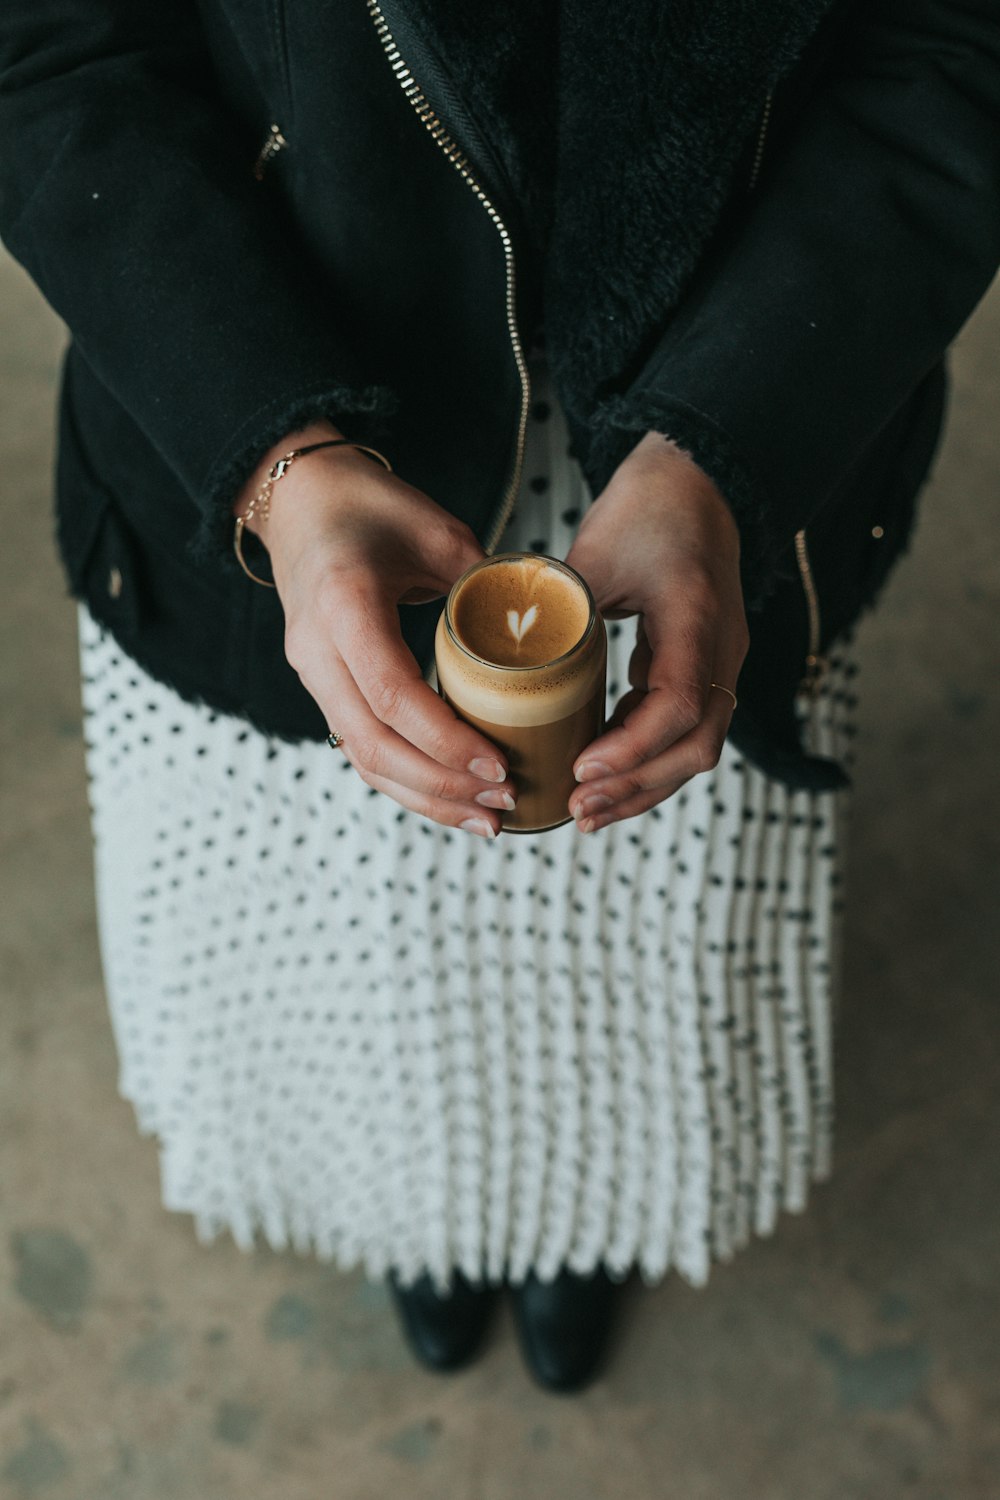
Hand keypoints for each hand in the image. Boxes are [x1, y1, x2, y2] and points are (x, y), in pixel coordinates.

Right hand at [236, 423, 516, 836]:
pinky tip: (450, 798)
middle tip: (505, 802)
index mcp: (344, 604)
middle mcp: (317, 649)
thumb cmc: (368, 504)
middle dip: (442, 786)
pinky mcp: (322, 686)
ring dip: (424, 797)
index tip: (498, 764)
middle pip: (373, 745)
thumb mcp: (437, 529)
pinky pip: (360, 748)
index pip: (391, 694)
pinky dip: (405, 781)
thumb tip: (542, 638)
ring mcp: (312, 673)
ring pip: (362, 759)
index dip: (445, 740)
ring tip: (485, 818)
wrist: (297, 497)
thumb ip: (486, 584)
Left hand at [563, 432, 748, 832]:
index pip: (678, 705)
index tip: (581, 768)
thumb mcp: (592, 552)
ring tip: (588, 809)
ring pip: (698, 746)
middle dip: (637, 786)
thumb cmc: (647, 506)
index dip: (631, 748)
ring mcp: (721, 660)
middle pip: (698, 744)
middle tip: (578, 807)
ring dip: (644, 784)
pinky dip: (648, 758)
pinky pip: (688, 729)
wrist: (696, 480)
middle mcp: (722, 647)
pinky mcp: (706, 665)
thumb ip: (558, 609)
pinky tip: (604, 772)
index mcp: (695, 616)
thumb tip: (502, 665)